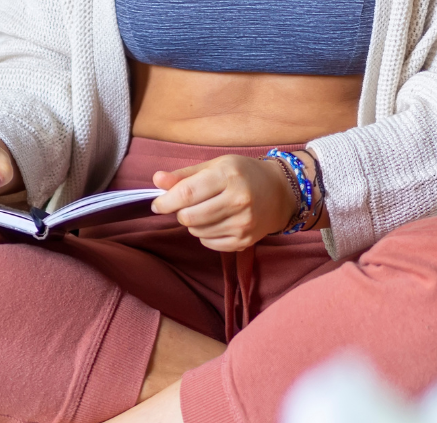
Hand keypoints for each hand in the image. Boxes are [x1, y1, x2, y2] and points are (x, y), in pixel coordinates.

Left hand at [150, 155, 297, 251]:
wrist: (280, 193)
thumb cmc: (243, 175)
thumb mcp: (215, 166)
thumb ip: (184, 175)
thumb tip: (156, 180)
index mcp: (229, 176)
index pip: (187, 194)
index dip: (166, 201)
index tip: (157, 204)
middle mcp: (238, 200)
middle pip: (189, 217)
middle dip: (180, 213)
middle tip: (187, 206)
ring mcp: (243, 223)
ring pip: (197, 232)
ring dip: (193, 223)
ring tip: (207, 211)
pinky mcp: (244, 241)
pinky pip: (209, 243)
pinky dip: (205, 235)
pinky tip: (216, 222)